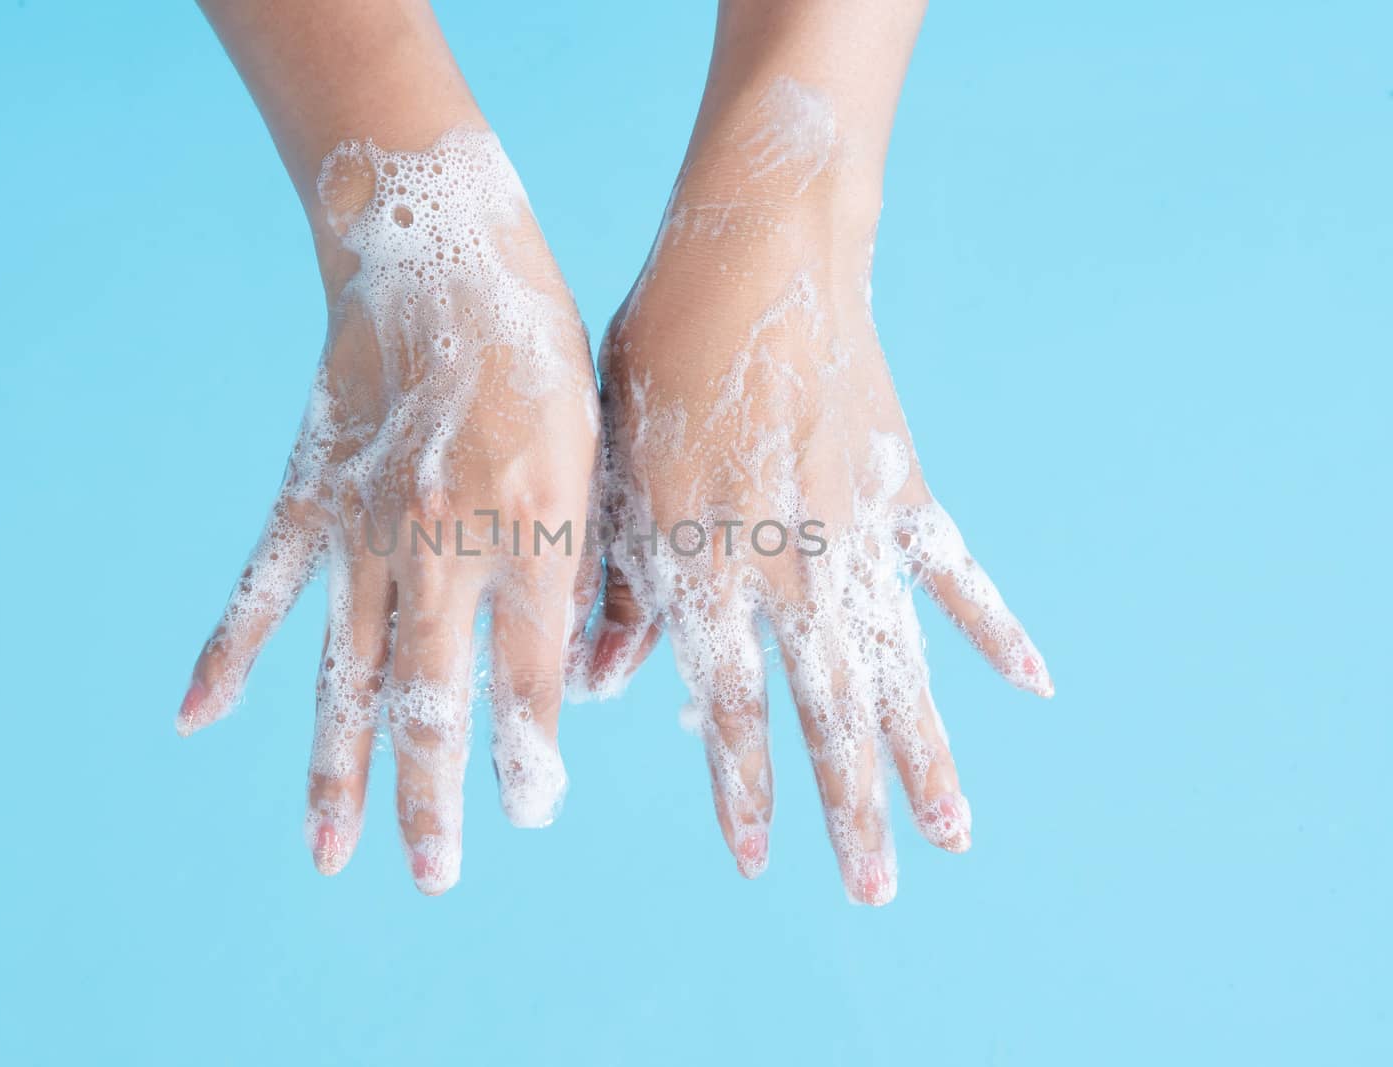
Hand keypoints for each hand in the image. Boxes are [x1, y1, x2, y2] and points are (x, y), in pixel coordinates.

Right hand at [178, 127, 597, 895]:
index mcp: (537, 523)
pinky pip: (264, 588)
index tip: (529, 812)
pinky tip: (196, 717)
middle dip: (436, 794)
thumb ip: (591, 560)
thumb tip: (594, 667)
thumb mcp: (599, 448)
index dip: (531, 750)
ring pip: (348, 667)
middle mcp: (448, 538)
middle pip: (434, 695)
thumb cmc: (543, 353)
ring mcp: (368, 521)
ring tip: (331, 850)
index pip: (533, 672)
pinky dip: (228, 652)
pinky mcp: (311, 495)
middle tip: (433, 876)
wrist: (442, 249)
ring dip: (339, 765)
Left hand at [581, 61, 1050, 904]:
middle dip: (852, 806)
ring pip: (901, 666)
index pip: (727, 708)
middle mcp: (790, 566)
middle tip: (877, 891)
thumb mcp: (606, 471)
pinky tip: (1033, 686)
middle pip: (830, 713)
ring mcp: (856, 531)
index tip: (763, 863)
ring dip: (926, 753)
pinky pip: (954, 573)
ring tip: (956, 835)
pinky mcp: (902, 488)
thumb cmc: (654, 359)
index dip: (745, 791)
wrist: (752, 253)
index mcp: (704, 565)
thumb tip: (597, 689)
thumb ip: (610, 587)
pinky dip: (993, 627)